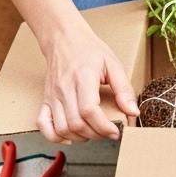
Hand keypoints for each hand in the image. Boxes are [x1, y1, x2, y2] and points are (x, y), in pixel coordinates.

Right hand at [38, 24, 138, 142]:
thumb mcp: (113, 64)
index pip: (89, 111)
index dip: (103, 126)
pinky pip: (43, 124)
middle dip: (95, 134)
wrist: (64, 39)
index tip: (115, 131)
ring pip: (61, 128)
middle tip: (107, 132)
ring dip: (79, 137)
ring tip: (92, 133)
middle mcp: (64, 89)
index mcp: (83, 78)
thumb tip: (133, 111)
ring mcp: (52, 96)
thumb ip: (124, 89)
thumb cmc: (89, 50)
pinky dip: (54, 136)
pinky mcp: (46, 99)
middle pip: (76, 123)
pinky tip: (69, 136)